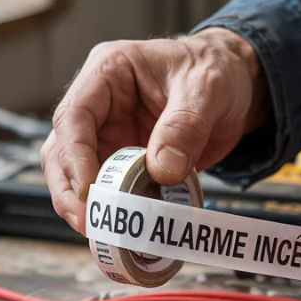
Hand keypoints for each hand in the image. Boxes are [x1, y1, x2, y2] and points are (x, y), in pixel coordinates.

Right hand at [41, 28, 269, 232]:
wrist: (238, 85)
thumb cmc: (215, 68)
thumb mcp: (207, 88)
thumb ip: (185, 127)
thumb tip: (162, 170)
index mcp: (108, 72)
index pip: (74, 117)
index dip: (76, 157)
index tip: (90, 191)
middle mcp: (100, 105)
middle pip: (63, 150)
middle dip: (70, 189)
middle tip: (90, 222)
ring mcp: (110, 135)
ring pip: (76, 174)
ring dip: (85, 205)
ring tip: (103, 231)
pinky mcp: (125, 161)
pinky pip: (110, 188)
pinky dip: (113, 210)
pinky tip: (123, 228)